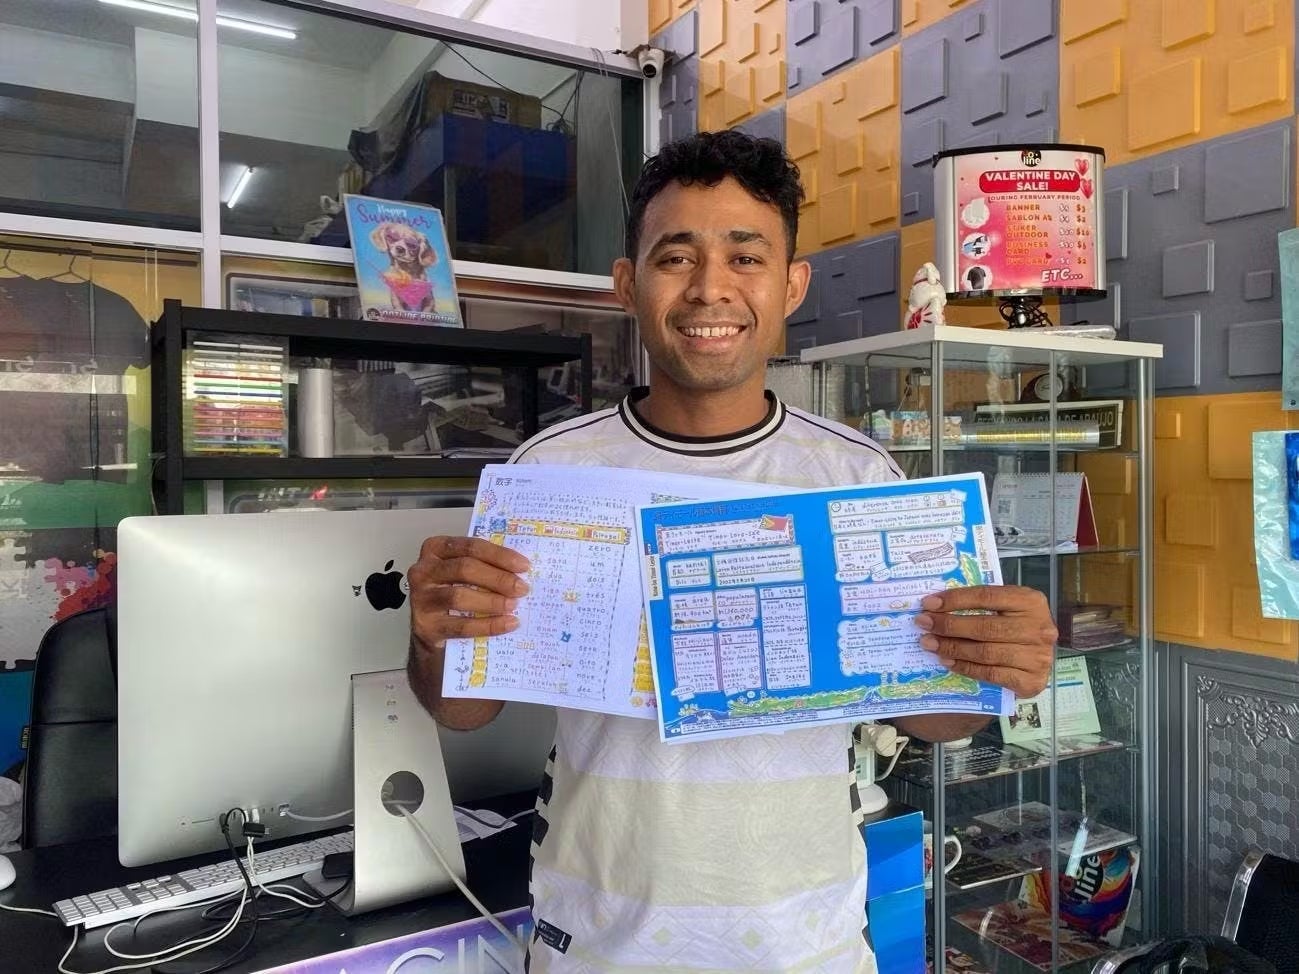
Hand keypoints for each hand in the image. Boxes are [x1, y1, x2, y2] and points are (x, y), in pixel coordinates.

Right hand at [408, 536, 530, 647]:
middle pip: (465, 569)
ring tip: (514, 605)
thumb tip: (520, 570)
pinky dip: (488, 625)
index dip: (499, 555)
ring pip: (459, 596)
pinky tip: (507, 623)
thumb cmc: (453, 593)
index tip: (524, 566)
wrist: (431, 630)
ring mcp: (421, 599)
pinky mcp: (425, 627)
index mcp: (435, 549)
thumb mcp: (463, 573)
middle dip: (498, 578)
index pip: (470, 546)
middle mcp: (423, 571)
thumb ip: (484, 565)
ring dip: (492, 601)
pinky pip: (461, 626)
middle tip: (522, 588)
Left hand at [913, 585, 1055, 697]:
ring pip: (985, 652)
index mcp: (1031, 601)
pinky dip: (965, 668)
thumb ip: (981, 604)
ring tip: (930, 644)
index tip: (928, 603)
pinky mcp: (1031, 681)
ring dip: (952, 648)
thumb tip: (936, 605)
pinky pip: (990, 674)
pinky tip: (948, 662)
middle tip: (923, 624)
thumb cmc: (1016, 627)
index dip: (955, 599)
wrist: (1039, 661)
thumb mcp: (1006, 608)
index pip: (987, 596)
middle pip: (985, 626)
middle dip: (948, 625)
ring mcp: (1038, 657)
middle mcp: (1039, 628)